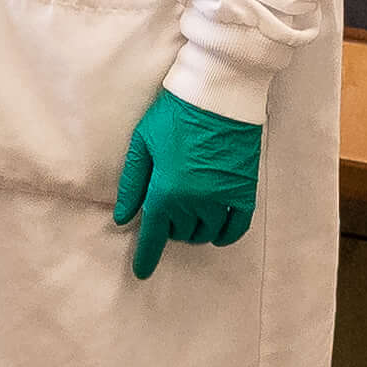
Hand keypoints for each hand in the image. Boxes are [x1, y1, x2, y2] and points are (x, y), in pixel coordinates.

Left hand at [107, 89, 259, 279]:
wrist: (218, 94)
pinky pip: (236, 228)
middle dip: (169, 227)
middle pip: (179, 234)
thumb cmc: (173, 115)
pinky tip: (217, 230)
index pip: (153, 236)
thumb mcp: (143, 143)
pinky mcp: (244, 192)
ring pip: (205, 233)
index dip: (146, 257)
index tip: (142, 272)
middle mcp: (193, 202)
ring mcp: (222, 199)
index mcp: (165, 192)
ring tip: (189, 214)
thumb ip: (132, 184)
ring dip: (194, 230)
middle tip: (167, 209)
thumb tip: (122, 217)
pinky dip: (224, 235)